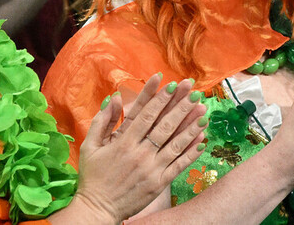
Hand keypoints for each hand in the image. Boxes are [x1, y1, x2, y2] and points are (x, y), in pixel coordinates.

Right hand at [72, 74, 206, 222]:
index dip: (160, 98)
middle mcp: (140, 153)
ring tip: (203, 111)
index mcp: (123, 142)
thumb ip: (102, 120)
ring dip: (191, 126)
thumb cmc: (92, 177)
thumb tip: (115, 98)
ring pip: (176, 144)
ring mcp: (151, 169)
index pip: (146, 114)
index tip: (172, 83)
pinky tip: (202, 139)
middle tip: (194, 90)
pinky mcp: (159, 183)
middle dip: (181, 105)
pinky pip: (179, 165)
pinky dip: (191, 153)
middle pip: (165, 125)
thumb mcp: (90, 146)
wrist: (97, 209)